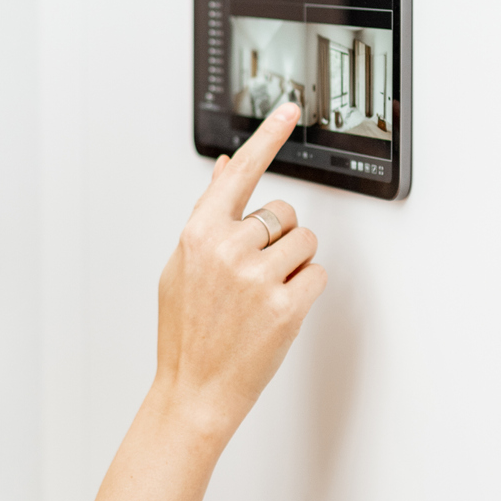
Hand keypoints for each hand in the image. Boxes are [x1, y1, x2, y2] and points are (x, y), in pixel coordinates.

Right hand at [155, 103, 325, 438]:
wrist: (193, 391)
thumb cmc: (186, 331)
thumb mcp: (182, 265)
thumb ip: (208, 214)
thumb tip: (224, 169)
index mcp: (199, 234)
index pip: (240, 172)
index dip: (268, 137)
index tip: (290, 109)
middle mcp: (228, 250)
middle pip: (286, 213)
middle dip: (281, 237)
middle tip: (257, 273)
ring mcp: (257, 278)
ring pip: (306, 243)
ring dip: (295, 264)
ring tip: (264, 294)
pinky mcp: (286, 307)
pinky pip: (318, 276)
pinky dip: (306, 290)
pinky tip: (279, 310)